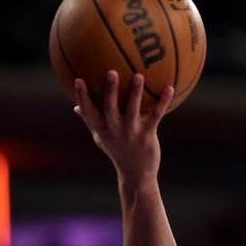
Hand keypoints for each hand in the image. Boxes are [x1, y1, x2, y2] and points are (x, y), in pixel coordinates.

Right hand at [73, 70, 173, 185]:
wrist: (136, 174)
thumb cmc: (117, 151)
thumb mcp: (101, 138)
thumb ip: (91, 122)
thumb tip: (75, 107)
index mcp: (102, 129)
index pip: (88, 111)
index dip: (82, 96)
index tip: (78, 79)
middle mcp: (115, 130)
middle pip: (109, 108)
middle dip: (109, 90)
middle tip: (111, 71)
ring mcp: (131, 133)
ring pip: (132, 110)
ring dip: (136, 93)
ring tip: (138, 75)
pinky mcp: (147, 135)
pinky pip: (156, 115)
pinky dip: (163, 102)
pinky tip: (169, 88)